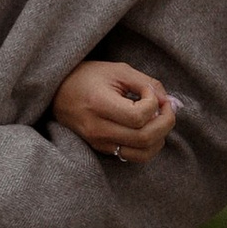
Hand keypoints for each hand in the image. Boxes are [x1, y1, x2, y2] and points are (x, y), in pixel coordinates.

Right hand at [52, 59, 178, 163]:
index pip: (138, 117)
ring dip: (159, 138)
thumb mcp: (118, 71)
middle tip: (166, 107)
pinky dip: (148, 145)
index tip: (150, 92)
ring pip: (142, 154)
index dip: (154, 104)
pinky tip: (147, 128)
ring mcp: (99, 143)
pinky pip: (133, 156)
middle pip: (144, 138)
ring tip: (158, 119)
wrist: (58, 92)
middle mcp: (98, 129)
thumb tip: (168, 101)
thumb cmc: (88, 77)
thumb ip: (147, 84)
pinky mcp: (102, 149)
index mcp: (99, 104)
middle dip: (166, 122)